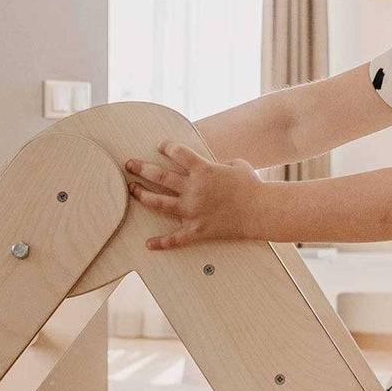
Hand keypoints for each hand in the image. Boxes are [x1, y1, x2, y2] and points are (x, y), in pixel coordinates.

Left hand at [125, 141, 262, 250]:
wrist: (262, 210)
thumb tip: (218, 164)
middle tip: (129, 165)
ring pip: (160, 203)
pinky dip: (162, 243)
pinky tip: (149, 244)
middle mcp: (193, 189)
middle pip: (160, 176)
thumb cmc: (252, 186)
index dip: (167, 147)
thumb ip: (222, 162)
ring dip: (143, 196)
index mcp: (203, 170)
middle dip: (141, 168)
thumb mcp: (237, 165)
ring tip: (132, 190)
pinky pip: (176, 238)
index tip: (161, 147)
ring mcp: (193, 210)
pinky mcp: (198, 229)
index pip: (177, 152)